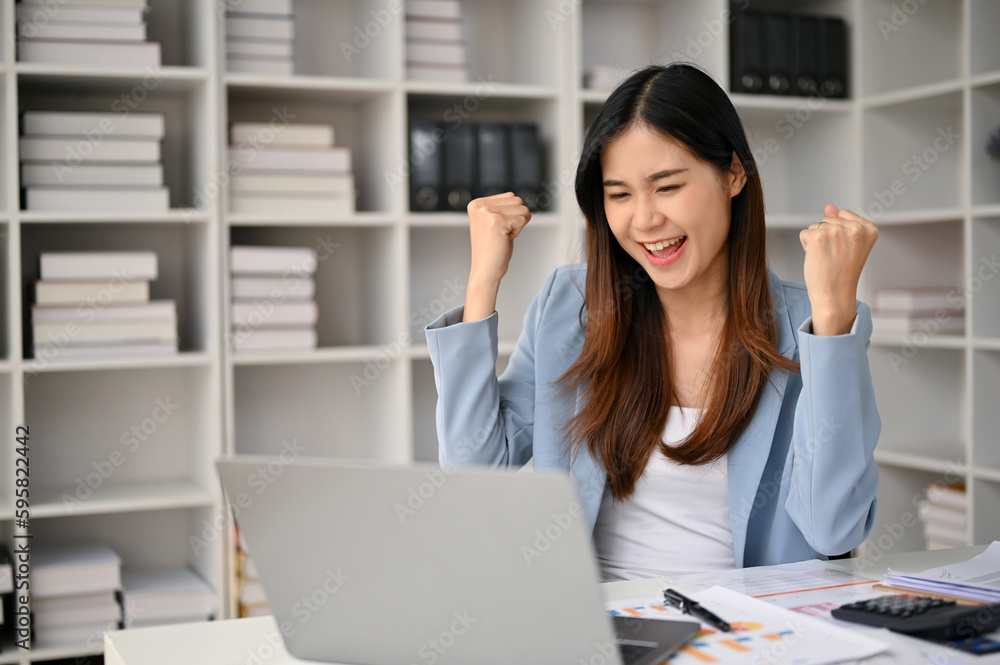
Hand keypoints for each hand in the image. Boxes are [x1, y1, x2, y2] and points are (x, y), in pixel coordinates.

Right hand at [463, 193, 530, 321]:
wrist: (486, 270)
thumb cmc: (492, 249)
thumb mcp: (494, 221)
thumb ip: (502, 208)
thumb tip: (522, 200)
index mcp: (476, 203)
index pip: (510, 197)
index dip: (511, 214)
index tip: (498, 228)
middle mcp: (480, 205)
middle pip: (517, 200)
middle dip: (516, 218)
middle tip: (501, 233)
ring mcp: (487, 212)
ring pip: (522, 209)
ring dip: (518, 224)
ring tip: (503, 236)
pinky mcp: (496, 221)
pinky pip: (523, 219)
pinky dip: (518, 231)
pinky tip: (505, 239)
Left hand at [799, 204, 877, 334]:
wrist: (834, 296)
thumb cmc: (841, 273)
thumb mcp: (848, 244)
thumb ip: (840, 221)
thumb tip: (829, 206)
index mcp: (869, 229)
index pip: (843, 215)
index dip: (839, 234)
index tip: (846, 251)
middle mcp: (856, 228)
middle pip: (828, 220)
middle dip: (827, 237)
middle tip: (835, 257)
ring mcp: (836, 231)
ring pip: (816, 226)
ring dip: (816, 242)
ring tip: (827, 259)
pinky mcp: (818, 237)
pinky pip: (805, 233)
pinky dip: (806, 246)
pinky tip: (817, 259)